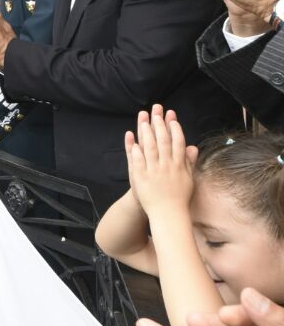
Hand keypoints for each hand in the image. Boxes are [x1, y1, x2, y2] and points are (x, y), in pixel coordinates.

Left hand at [126, 105, 197, 221]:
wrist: (167, 214)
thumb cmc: (179, 197)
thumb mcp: (188, 179)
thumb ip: (189, 162)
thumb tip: (193, 147)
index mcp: (179, 166)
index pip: (178, 143)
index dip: (174, 128)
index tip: (172, 117)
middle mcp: (167, 166)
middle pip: (163, 141)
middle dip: (160, 124)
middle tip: (156, 111)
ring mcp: (153, 171)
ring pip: (150, 148)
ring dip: (147, 132)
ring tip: (144, 119)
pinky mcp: (141, 177)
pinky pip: (137, 160)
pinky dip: (135, 148)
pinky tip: (132, 137)